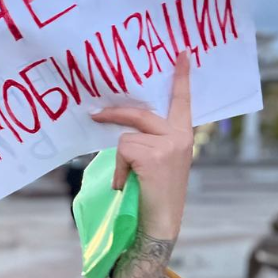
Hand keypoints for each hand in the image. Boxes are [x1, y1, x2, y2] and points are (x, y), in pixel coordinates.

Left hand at [91, 52, 193, 241]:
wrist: (161, 224)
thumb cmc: (156, 197)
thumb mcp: (160, 163)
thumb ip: (151, 142)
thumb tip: (121, 128)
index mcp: (183, 136)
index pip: (183, 101)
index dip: (181, 77)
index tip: (181, 53)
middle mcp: (179, 137)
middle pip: (140, 114)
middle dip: (114, 115)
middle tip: (94, 114)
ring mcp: (168, 144)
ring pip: (127, 137)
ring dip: (120, 159)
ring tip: (128, 179)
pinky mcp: (153, 154)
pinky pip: (122, 150)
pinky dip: (118, 168)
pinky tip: (126, 183)